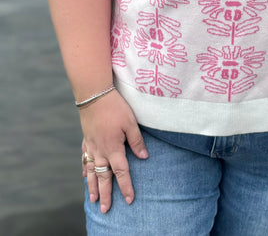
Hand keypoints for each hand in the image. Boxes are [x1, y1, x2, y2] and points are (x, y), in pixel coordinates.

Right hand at [80, 90, 147, 212]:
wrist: (94, 95)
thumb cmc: (115, 107)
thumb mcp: (130, 122)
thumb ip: (137, 141)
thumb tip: (144, 157)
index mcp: (113, 148)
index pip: (121, 172)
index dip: (126, 186)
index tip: (130, 199)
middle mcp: (100, 151)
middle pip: (103, 177)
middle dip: (106, 194)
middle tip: (106, 210)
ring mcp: (91, 146)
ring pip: (91, 171)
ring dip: (92, 186)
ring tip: (94, 200)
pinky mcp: (86, 139)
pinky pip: (84, 159)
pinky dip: (84, 169)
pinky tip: (84, 175)